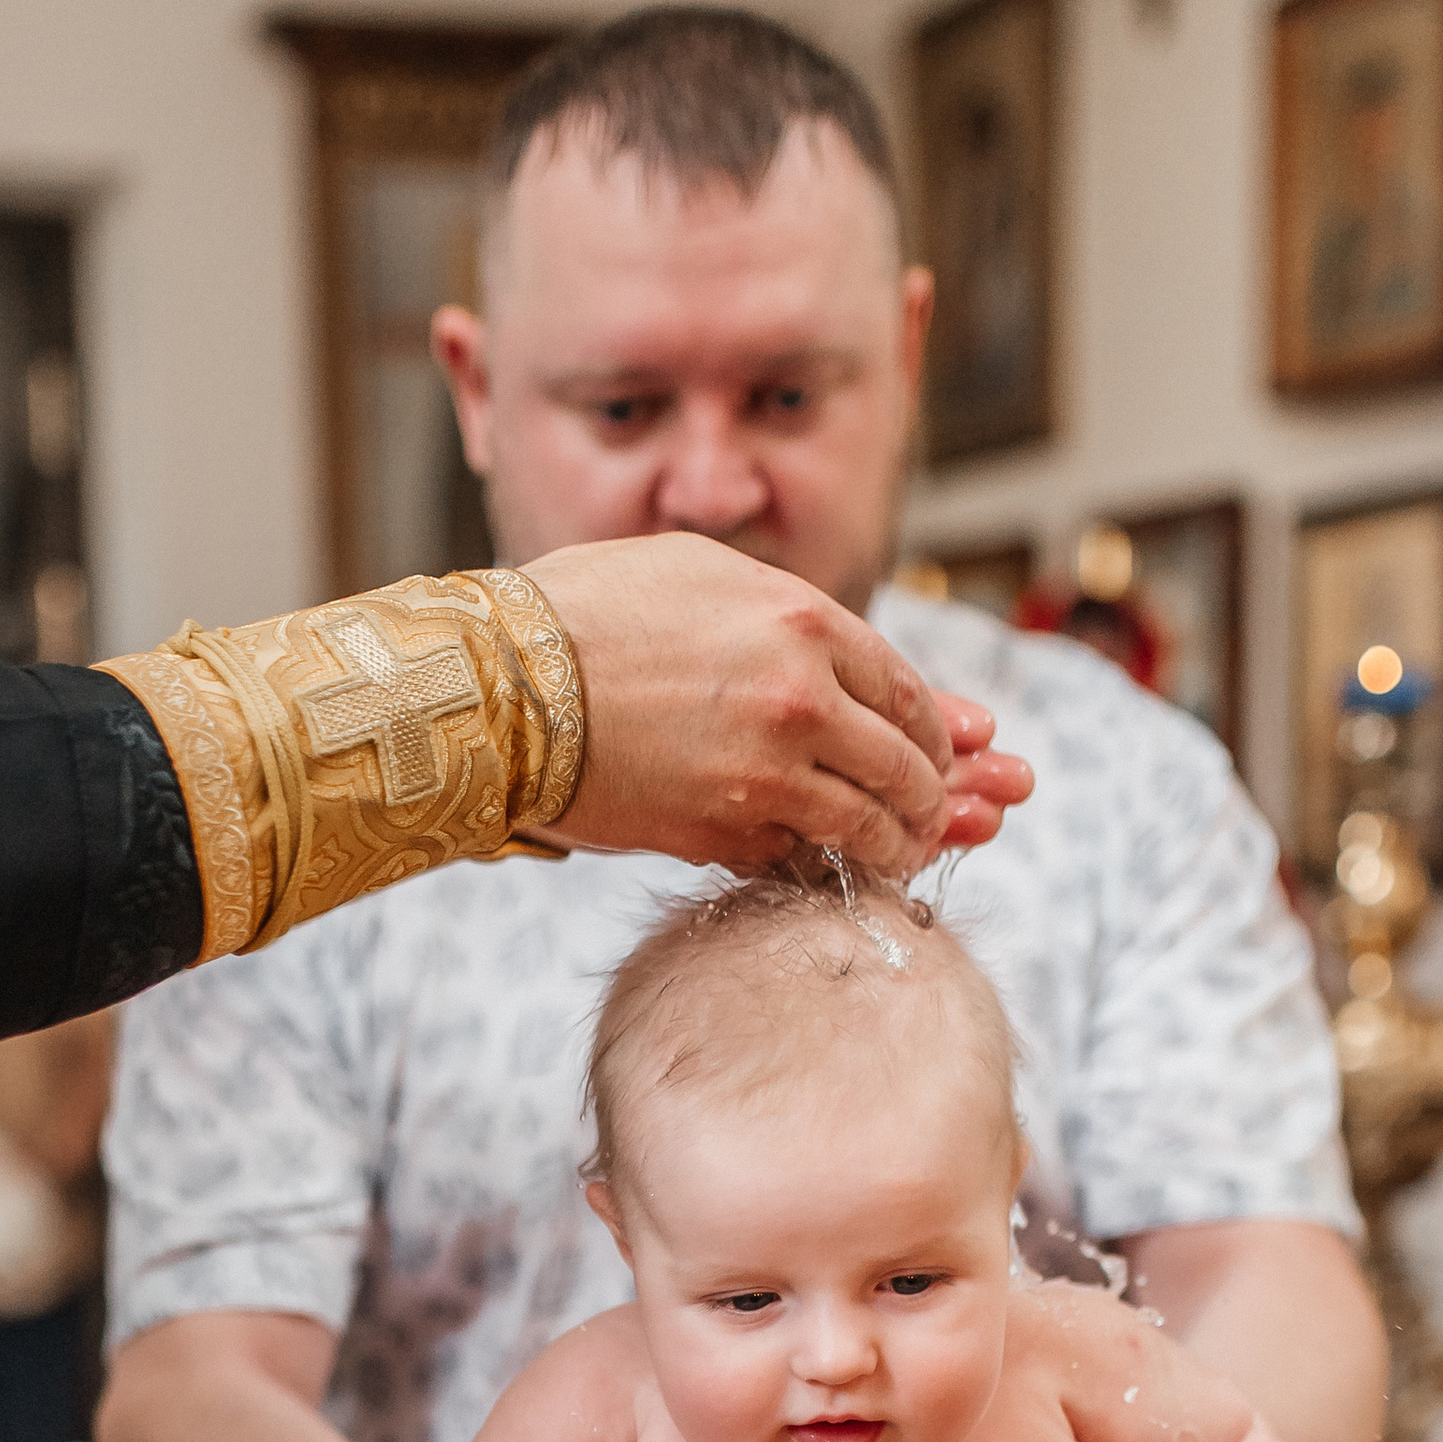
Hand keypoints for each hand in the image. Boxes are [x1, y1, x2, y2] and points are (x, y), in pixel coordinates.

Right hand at [526, 534, 1032, 879]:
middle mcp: (800, 700)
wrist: (499, 685)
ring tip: (896, 854)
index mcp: (806, 623)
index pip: (907, 692)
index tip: (943, 751)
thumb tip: (856, 659)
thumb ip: (792, 615)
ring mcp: (762, 776)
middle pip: (903, 766)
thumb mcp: (705, 574)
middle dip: (929, 798)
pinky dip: (818, 867)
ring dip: (892, 847)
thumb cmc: (590, 612)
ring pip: (863, 827)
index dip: (935, 732)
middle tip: (931, 816)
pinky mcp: (717, 834)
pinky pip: (794, 859)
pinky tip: (824, 866)